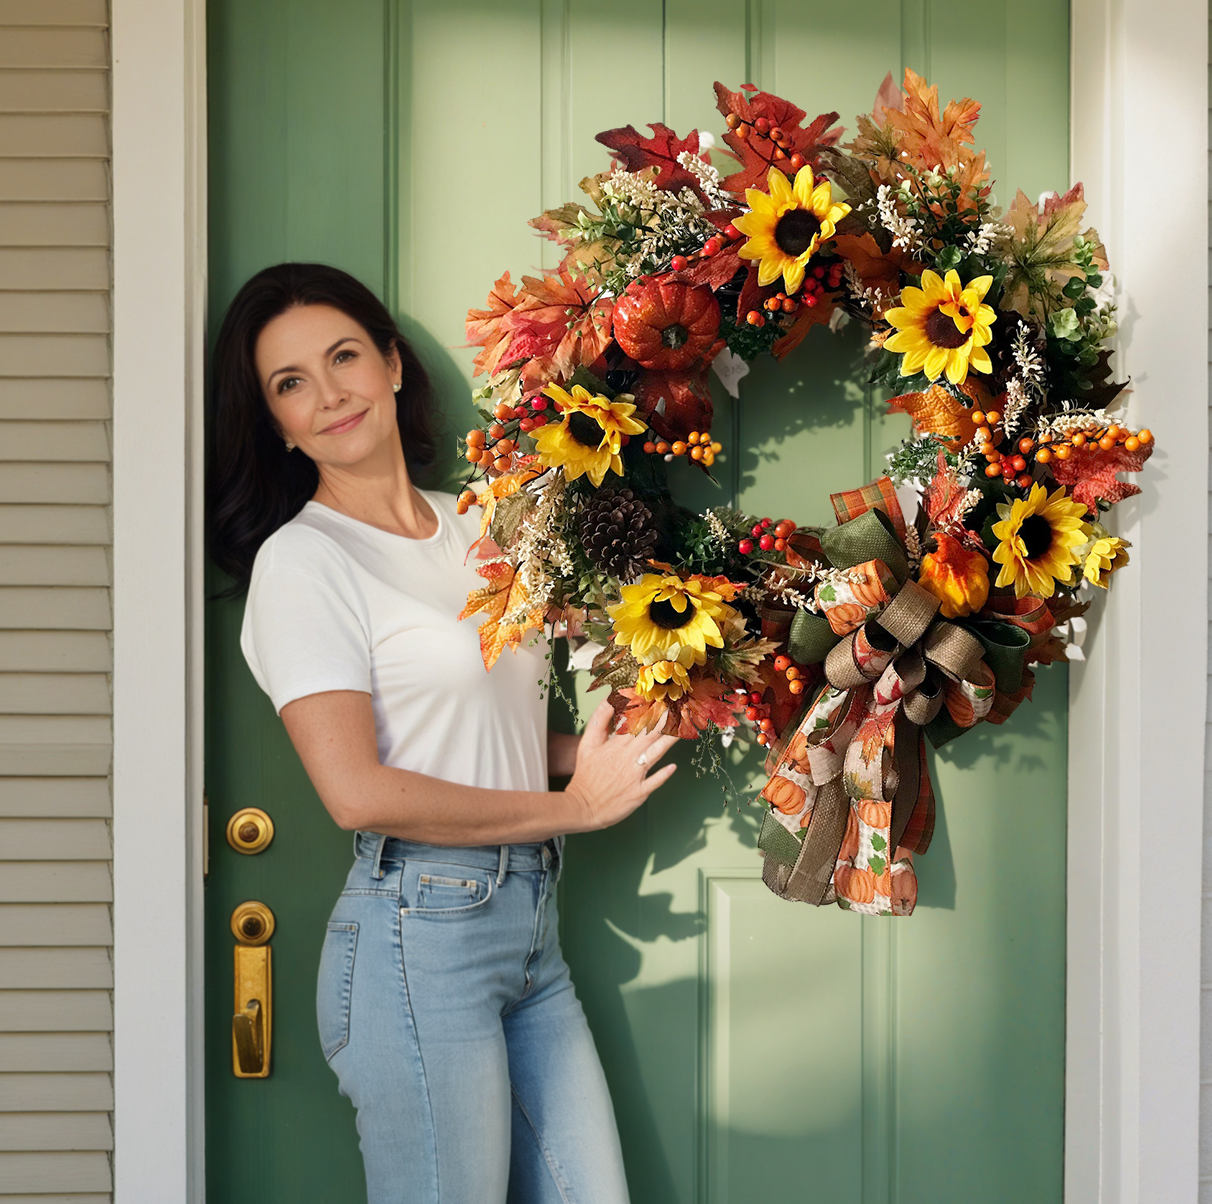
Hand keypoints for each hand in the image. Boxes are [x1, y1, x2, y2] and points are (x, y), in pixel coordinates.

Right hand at [564, 700, 678, 831]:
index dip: (648, 708)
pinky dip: (663, 774)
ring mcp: (634, 776)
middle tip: (677, 706)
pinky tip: (673, 766)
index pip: (636, 721)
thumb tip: (610, 699)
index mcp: (615, 745)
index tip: (659, 696)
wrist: (582, 806)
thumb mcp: (587, 744)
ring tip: (681, 728)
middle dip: (664, 719)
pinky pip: (653, 782)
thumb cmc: (585, 774)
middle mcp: (627, 758)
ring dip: (669, 740)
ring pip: (655, 754)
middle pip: (649, 734)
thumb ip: (599, 720)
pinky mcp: (638, 793)